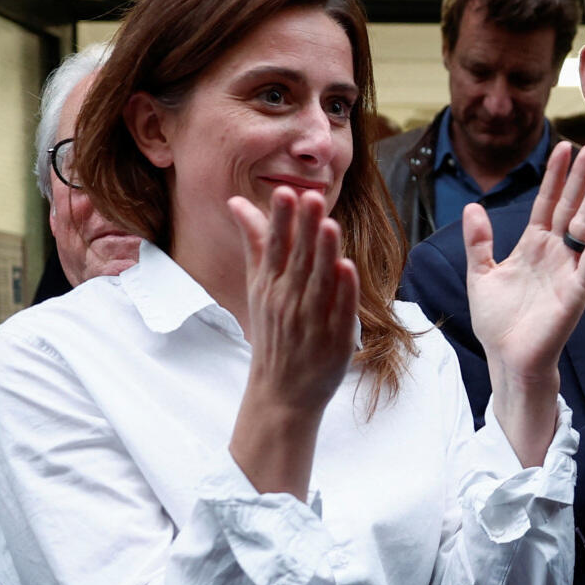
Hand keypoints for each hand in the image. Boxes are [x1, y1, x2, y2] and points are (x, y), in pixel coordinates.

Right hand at [228, 187, 357, 419]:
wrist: (281, 392)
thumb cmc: (272, 330)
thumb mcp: (257, 286)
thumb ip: (255, 243)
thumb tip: (237, 201)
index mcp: (269, 286)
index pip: (274, 248)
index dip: (281, 220)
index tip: (286, 193)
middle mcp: (287, 302)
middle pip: (298, 261)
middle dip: (305, 229)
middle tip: (312, 196)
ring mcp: (312, 321)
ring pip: (319, 283)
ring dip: (324, 255)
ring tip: (329, 226)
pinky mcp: (335, 340)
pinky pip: (339, 312)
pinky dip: (343, 291)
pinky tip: (347, 268)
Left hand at [465, 142, 584, 389]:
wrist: (508, 359)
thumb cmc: (497, 323)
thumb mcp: (480, 275)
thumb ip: (479, 242)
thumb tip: (473, 206)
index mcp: (532, 247)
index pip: (546, 203)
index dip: (555, 176)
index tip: (563, 148)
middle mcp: (554, 254)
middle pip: (569, 206)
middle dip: (580, 177)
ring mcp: (567, 271)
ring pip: (583, 227)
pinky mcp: (575, 293)